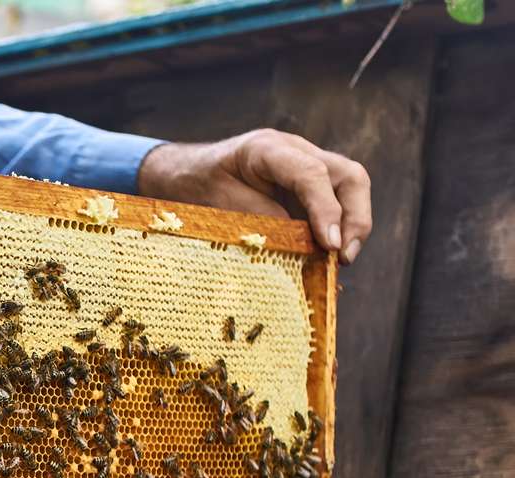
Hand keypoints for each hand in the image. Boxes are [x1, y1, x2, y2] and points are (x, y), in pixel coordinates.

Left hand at [137, 130, 371, 262]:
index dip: (326, 210)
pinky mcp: (309, 187)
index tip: (331, 245)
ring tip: (340, 261)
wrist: (188, 173)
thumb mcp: (220, 203)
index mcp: (267, 148)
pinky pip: (336, 203)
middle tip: (344, 256)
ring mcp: (307, 166)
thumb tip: (302, 240)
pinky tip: (327, 257)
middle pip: (348, 176)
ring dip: (353, 225)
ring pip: (350, 188)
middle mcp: (296, 151)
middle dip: (356, 216)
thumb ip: (260, 216)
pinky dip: (337, 229)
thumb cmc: (199, 186)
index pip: (311, 173)